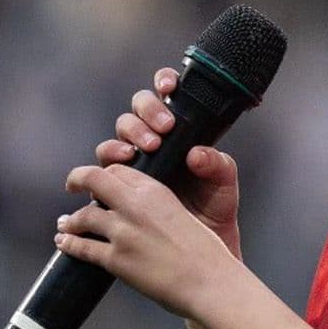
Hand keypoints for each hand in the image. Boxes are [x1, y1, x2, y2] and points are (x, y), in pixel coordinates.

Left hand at [56, 163, 240, 318]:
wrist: (210, 282)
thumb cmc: (206, 254)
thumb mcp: (184, 217)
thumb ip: (160, 211)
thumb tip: (142, 219)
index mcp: (157, 192)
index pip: (120, 171)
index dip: (107, 175)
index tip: (102, 182)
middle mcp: (136, 207)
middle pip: (94, 179)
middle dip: (78, 179)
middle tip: (72, 185)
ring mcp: (123, 233)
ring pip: (83, 216)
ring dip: (71, 220)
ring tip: (65, 223)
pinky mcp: (116, 259)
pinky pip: (82, 248)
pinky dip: (69, 244)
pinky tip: (64, 242)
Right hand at [97, 68, 244, 258]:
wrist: (203, 246)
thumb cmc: (214, 210)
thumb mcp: (224, 186)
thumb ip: (217, 165)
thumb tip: (196, 153)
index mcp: (178, 134)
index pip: (165, 95)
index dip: (162, 82)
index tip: (169, 86)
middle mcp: (151, 144)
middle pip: (135, 113)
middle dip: (146, 114)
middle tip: (162, 130)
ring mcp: (133, 165)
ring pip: (117, 136)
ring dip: (127, 138)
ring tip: (144, 150)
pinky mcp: (118, 188)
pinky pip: (103, 170)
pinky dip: (108, 164)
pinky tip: (119, 167)